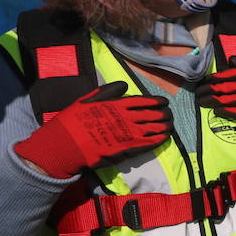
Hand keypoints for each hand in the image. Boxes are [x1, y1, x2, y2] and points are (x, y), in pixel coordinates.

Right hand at [13, 81, 170, 178]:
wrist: (64, 145)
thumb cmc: (73, 121)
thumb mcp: (87, 100)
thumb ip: (108, 92)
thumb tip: (125, 85)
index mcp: (116, 105)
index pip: (143, 101)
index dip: (156, 101)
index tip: (164, 102)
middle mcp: (125, 118)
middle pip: (152, 114)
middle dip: (164, 114)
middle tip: (170, 114)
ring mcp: (127, 135)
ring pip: (153, 129)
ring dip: (164, 126)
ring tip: (171, 125)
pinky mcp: (126, 150)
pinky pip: (147, 144)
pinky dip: (158, 140)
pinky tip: (165, 138)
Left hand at [196, 56, 235, 125]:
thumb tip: (230, 59)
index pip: (224, 75)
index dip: (211, 80)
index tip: (202, 82)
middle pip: (221, 88)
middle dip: (207, 91)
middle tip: (197, 94)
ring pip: (225, 100)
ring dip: (211, 102)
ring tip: (201, 103)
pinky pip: (235, 112)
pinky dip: (224, 111)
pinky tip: (216, 110)